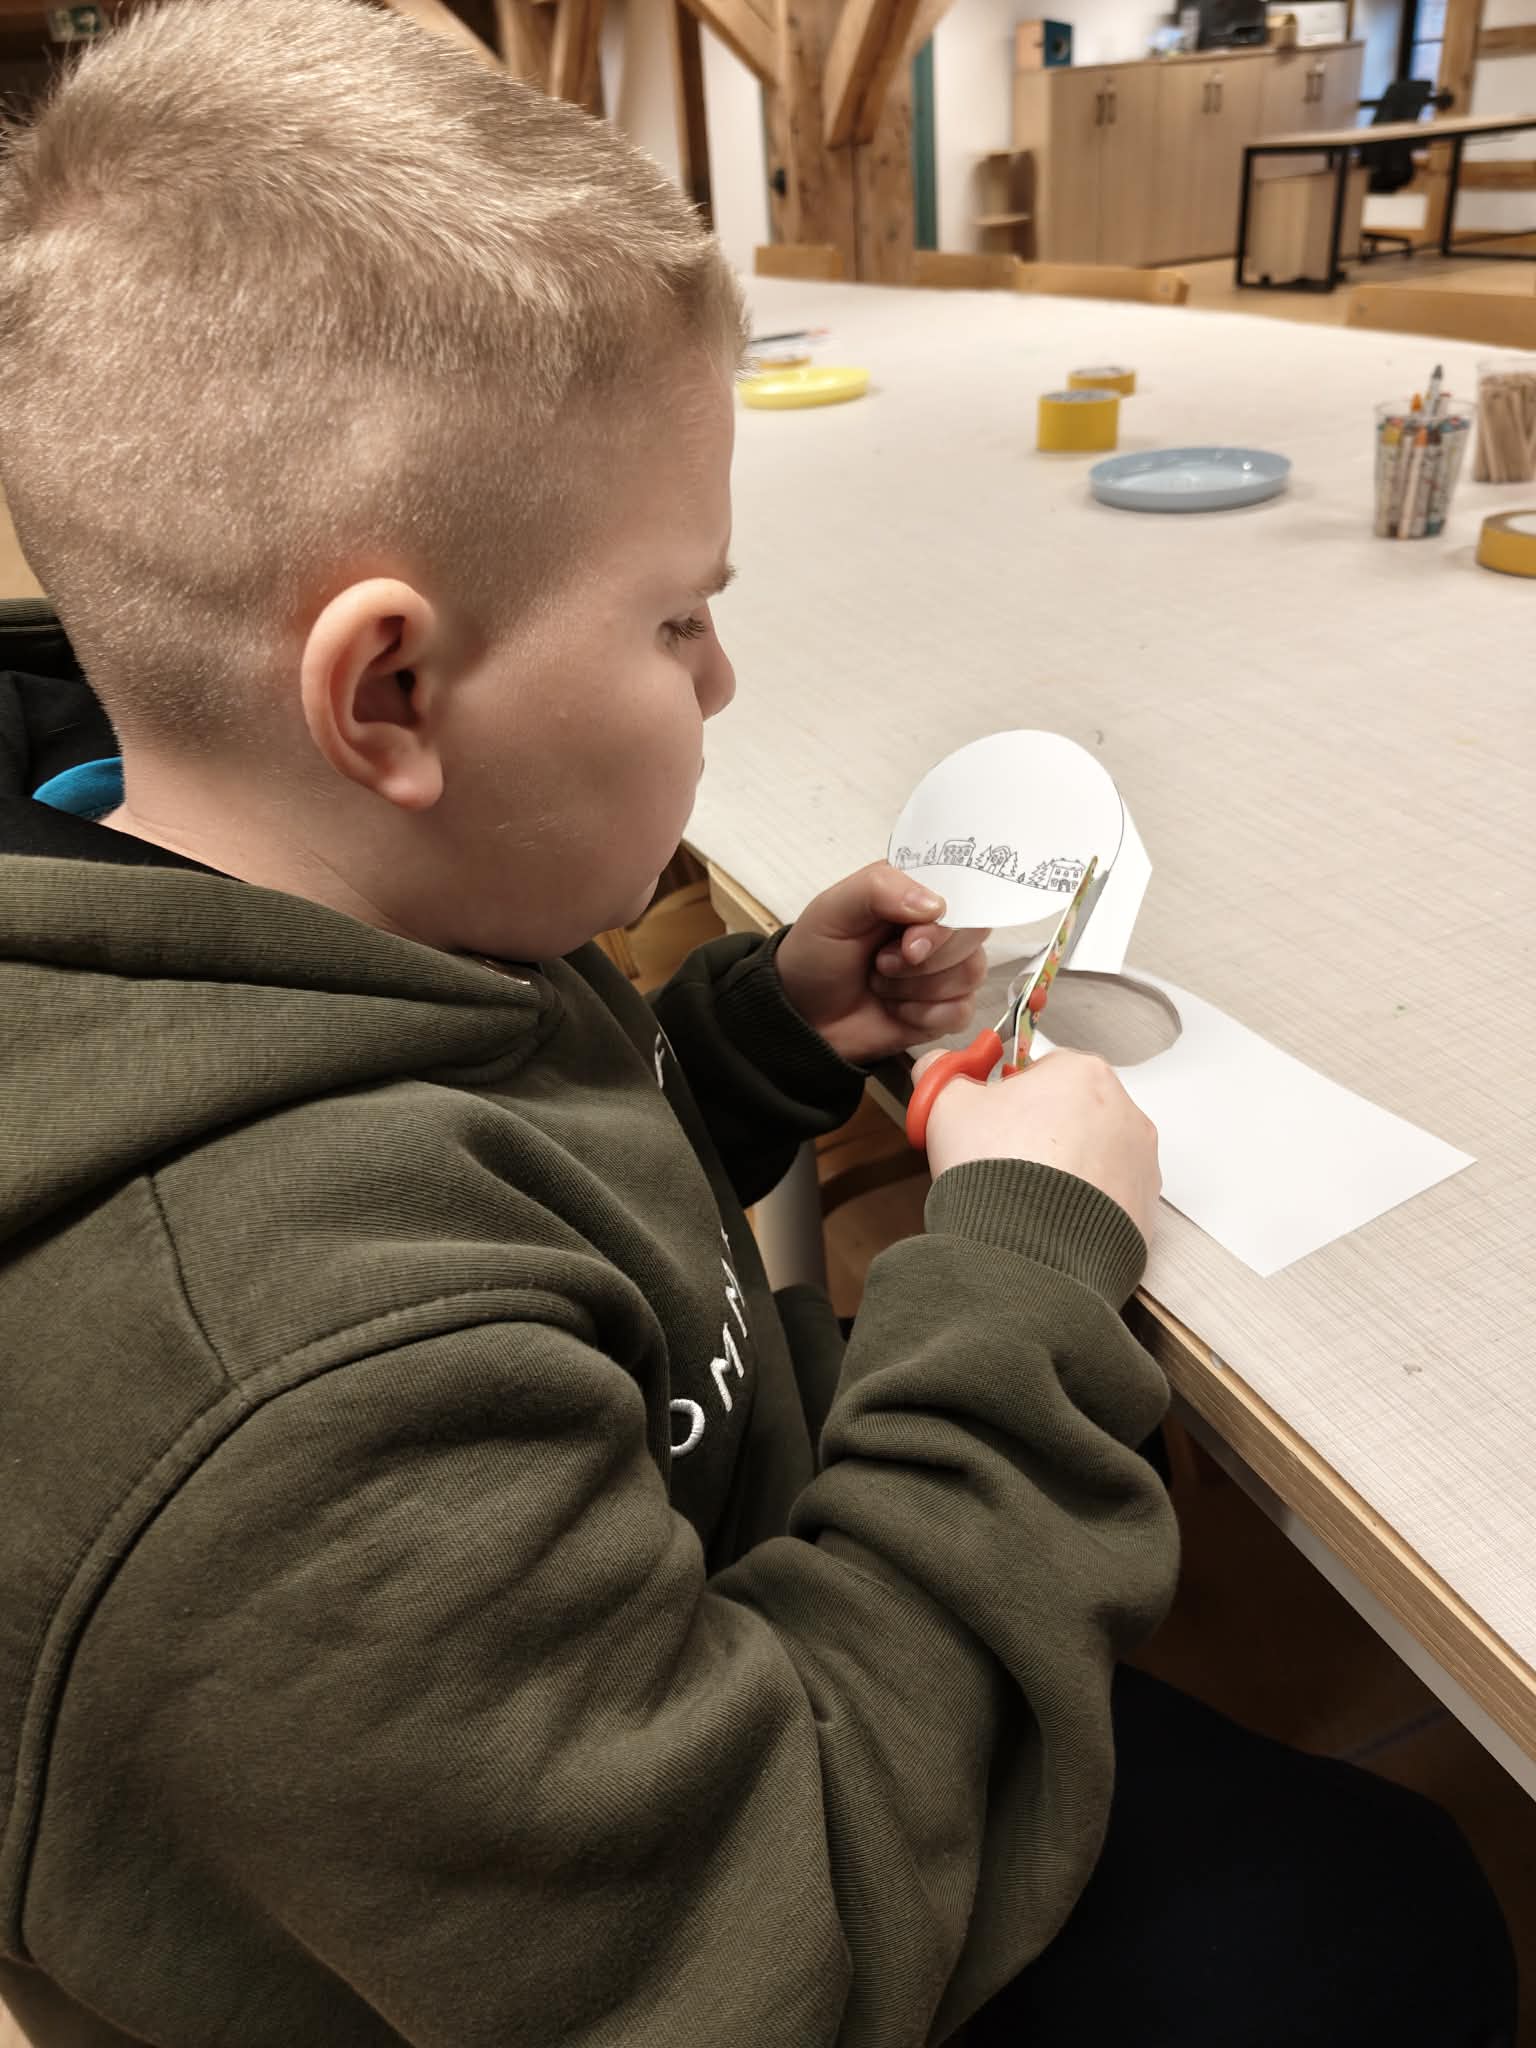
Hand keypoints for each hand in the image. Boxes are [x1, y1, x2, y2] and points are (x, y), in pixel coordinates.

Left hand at [775, 861, 988, 1065]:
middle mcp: (937, 927)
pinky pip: (963, 1010)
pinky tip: (896, 1010)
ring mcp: (945, 969)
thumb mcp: (833, 910)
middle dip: (926, 958)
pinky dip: (925, 1015)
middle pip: (974, 933)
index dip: (945, 920)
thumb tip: (936, 906)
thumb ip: (880, 888)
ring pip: (971, 973)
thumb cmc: (815, 956)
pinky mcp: (946, 1009)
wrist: (803, 1018)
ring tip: (881, 984)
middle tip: (881, 964)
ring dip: (918, 986)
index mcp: (915, 892)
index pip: (963, 890)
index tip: (911, 940)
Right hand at [916, 1046, 1160, 1242]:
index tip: (987, 1119)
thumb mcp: (945, 1105)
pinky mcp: (1142, 1210)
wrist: (1027, 1252)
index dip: (1006, 1096)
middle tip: (998, 1160)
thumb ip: (942, 1073)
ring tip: (1021, 1197)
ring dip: (1060, 1170)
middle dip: (1036, 1133)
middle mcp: (1124, 1113)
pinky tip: (1046, 1221)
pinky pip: (1105, 1199)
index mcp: (1083, 1073)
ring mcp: (1140, 1164)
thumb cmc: (996, 1173)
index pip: (1040, 1070)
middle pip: (1069, 1113)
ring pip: (1090, 1156)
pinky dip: (1078, 1207)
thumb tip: (936, 1067)